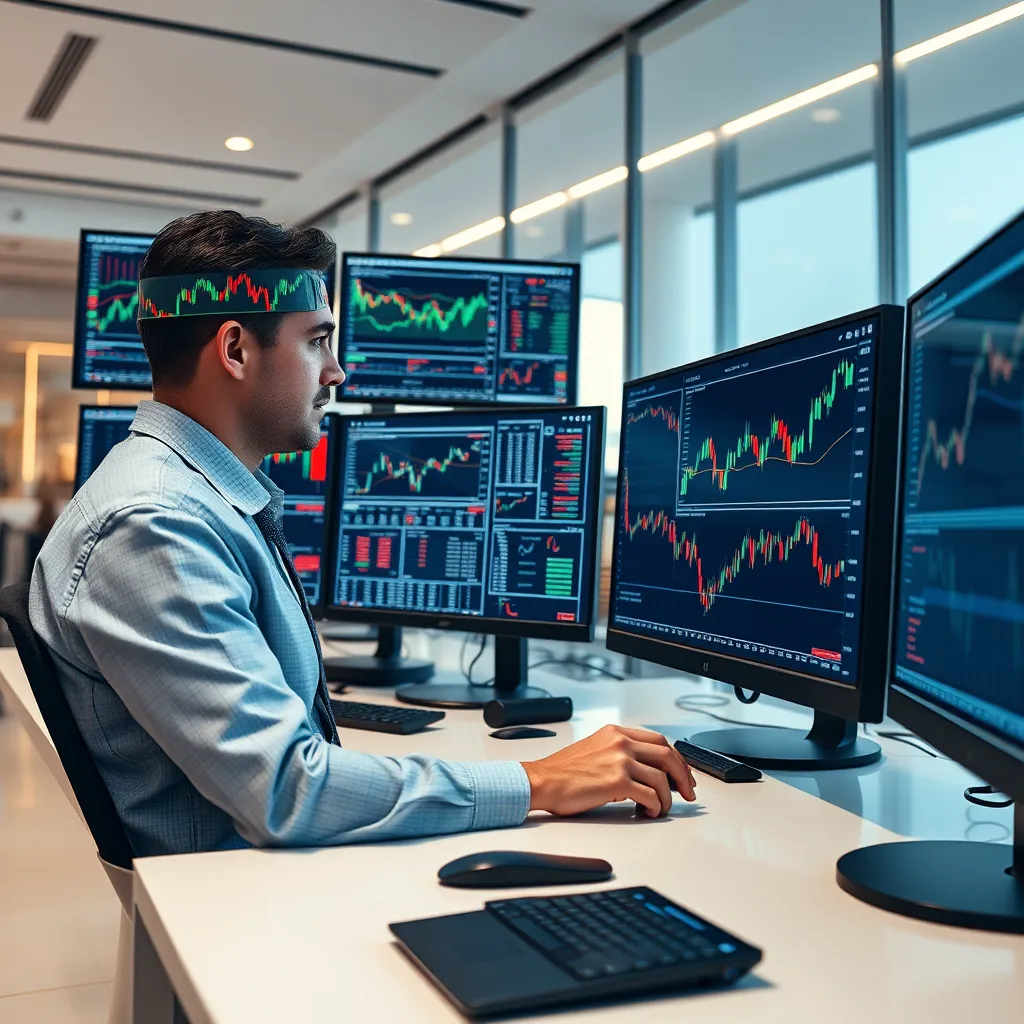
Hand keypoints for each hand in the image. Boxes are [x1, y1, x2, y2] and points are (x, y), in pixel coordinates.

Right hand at [521, 725, 696, 818]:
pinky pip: (650, 795)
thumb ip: (620, 753)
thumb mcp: (595, 749)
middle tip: (688, 793)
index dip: (676, 758)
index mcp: (616, 732)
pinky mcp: (617, 781)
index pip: (659, 740)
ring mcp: (620, 760)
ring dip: (667, 798)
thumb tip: (645, 772)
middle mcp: (621, 742)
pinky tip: (648, 812)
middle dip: (683, 776)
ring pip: (662, 779)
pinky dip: (655, 806)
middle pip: (667, 755)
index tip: (682, 773)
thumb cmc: (563, 772)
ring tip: (660, 809)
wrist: (542, 781)